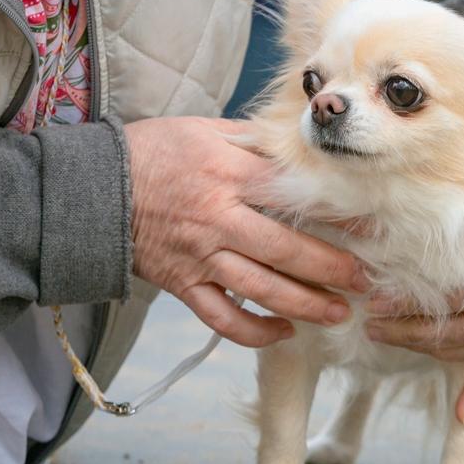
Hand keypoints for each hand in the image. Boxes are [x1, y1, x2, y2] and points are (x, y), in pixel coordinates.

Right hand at [125, 117, 368, 347]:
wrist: (92, 189)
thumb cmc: (151, 153)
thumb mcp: (203, 131)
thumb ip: (253, 142)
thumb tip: (298, 147)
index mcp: (227, 176)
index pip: (294, 198)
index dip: (336, 215)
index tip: (370, 228)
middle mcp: (218, 220)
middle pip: (286, 251)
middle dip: (332, 269)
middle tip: (365, 281)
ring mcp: (200, 257)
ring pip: (261, 289)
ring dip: (305, 305)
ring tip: (338, 313)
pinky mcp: (182, 285)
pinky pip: (222, 318)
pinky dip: (254, 331)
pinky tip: (283, 331)